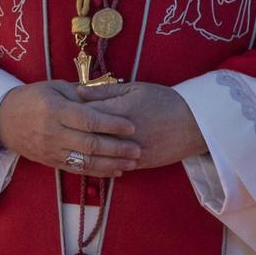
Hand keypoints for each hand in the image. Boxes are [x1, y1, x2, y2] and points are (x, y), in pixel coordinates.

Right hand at [0, 80, 140, 176]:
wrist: (3, 120)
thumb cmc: (33, 98)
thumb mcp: (54, 87)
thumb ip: (80, 94)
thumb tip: (109, 96)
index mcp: (55, 110)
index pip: (88, 120)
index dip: (112, 125)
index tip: (131, 126)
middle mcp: (53, 133)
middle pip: (90, 144)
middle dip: (117, 148)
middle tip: (138, 149)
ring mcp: (52, 150)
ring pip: (85, 161)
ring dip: (111, 164)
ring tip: (132, 163)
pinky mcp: (51, 162)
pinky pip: (78, 170)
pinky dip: (98, 172)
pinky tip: (115, 171)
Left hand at [74, 81, 206, 168]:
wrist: (194, 122)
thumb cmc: (164, 100)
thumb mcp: (135, 88)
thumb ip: (105, 91)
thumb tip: (78, 92)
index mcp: (119, 112)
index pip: (85, 116)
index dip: (70, 115)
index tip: (60, 113)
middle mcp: (122, 135)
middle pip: (88, 138)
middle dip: (74, 135)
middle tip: (61, 131)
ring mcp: (130, 152)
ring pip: (100, 157)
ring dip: (86, 153)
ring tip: (72, 147)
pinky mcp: (140, 164)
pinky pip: (115, 166)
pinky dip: (103, 164)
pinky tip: (92, 160)